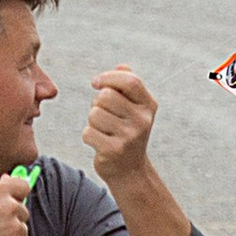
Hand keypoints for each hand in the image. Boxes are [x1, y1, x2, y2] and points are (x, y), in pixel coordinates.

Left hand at [82, 65, 157, 184]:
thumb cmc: (127, 132)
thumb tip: (121, 65)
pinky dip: (88, 136)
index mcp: (148, 105)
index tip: (95, 82)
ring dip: (92, 121)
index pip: (130, 81)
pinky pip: (88, 132)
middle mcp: (142, 120)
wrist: (129, 170)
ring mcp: (129, 137)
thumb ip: (128, 85)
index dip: (108, 77)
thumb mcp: (133, 108)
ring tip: (103, 129)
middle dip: (97, 103)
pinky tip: (99, 143)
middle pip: (105, 96)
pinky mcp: (114, 151)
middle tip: (103, 115)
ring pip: (94, 114)